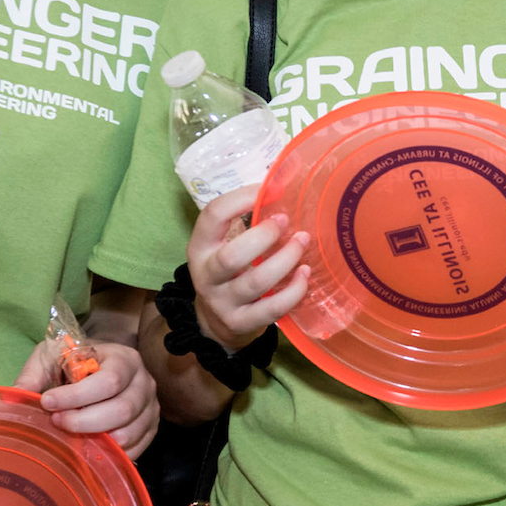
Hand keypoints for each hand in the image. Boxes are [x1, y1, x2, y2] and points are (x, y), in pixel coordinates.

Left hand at [14, 334, 159, 459]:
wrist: (99, 367)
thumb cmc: (74, 362)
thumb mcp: (52, 357)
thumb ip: (33, 375)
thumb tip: (13, 400)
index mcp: (124, 358)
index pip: (109, 381)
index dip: (77, 396)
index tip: (47, 402)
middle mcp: (144, 382)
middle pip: (121, 409)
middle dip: (84, 422)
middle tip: (57, 422)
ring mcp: (151, 408)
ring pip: (128, 433)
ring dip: (96, 440)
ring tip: (71, 435)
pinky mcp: (150, 429)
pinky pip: (135, 449)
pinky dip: (111, 454)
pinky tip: (89, 447)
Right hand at [185, 183, 308, 353]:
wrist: (215, 323)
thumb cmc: (229, 271)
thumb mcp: (225, 244)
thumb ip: (245, 220)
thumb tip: (284, 182)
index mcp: (200, 247)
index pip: (213, 216)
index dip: (241, 198)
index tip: (270, 189)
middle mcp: (206, 275)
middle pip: (232, 256)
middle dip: (264, 236)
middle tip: (285, 221)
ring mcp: (222, 302)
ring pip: (256, 282)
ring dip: (285, 260)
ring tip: (302, 242)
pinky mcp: (241, 323)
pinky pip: (272, 308)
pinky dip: (293, 291)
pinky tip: (305, 275)